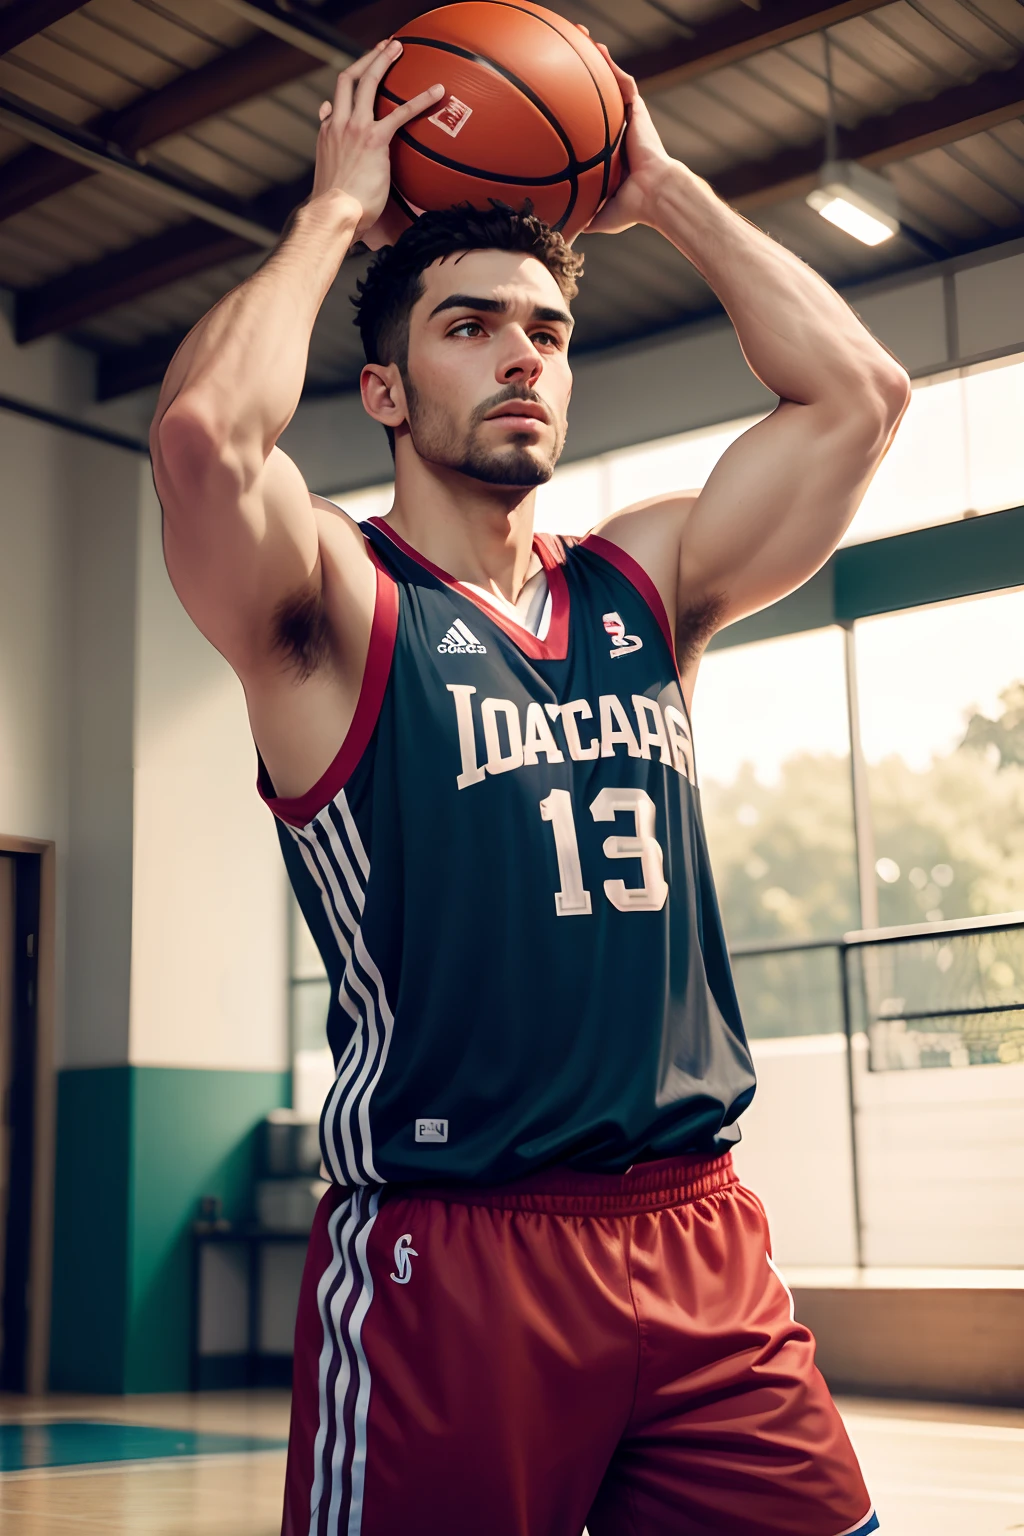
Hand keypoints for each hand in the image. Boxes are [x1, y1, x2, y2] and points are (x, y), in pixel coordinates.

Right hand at [312, 40, 442, 242]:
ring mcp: (354, 128)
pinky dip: (420, 99)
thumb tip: (342, 170)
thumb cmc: (336, 209)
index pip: (332, 105)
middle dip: (366, 60)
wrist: (333, 213)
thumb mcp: (333, 183)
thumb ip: (337, 168)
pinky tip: (438, 92)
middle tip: (384, 48)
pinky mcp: (373, 139)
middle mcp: (338, 124)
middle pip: (348, 79)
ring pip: (367, 81)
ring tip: (398, 47)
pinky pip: (400, 112)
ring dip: (382, 60)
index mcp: (327, 134)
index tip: (352, 85)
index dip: (341, 95)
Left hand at [577, 33, 674, 234]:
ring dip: (597, 62)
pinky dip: (612, 67)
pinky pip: (623, 83)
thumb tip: (566, 233)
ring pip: (610, 83)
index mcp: (608, 151)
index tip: (558, 102)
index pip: (590, 125)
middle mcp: (618, 131)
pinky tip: (598, 51)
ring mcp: (628, 120)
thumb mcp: (600, 213)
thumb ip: (583, 216)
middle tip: (563, 58)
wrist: (655, 194)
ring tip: (580, 38)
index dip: (576, 112)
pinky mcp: (637, 112)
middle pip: (597, 96)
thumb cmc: (631, 207)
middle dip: (582, 76)